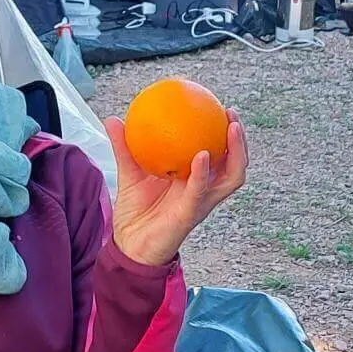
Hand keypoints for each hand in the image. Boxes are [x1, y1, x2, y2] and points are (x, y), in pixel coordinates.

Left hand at [102, 109, 247, 266]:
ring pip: (231, 178)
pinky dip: (203, 173)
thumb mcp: (129, 172)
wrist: (128, 244)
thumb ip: (124, 146)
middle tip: (232, 115)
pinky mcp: (189, 214)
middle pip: (234, 164)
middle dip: (239, 139)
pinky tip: (202, 155)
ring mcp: (199, 202)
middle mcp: (203, 190)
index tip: (221, 108)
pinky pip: (200, 191)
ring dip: (236, 153)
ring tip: (232, 128)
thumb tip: (113, 118)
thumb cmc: (134, 209)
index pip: (218, 153)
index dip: (225, 133)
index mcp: (194, 179)